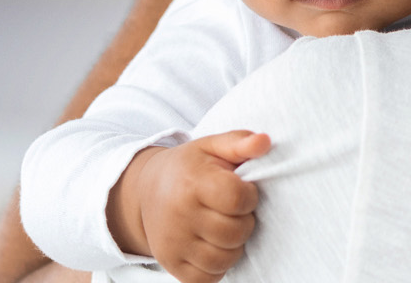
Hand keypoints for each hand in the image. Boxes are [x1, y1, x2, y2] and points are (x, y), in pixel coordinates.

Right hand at [112, 130, 271, 282]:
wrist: (146, 190)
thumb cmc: (188, 168)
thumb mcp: (211, 147)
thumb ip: (240, 142)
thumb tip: (264, 141)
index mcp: (192, 183)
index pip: (237, 199)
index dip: (248, 196)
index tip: (242, 190)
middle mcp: (179, 215)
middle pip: (235, 232)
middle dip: (244, 222)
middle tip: (232, 211)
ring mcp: (173, 243)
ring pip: (224, 259)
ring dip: (233, 246)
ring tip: (223, 227)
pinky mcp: (171, 264)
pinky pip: (208, 278)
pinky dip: (217, 266)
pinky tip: (212, 245)